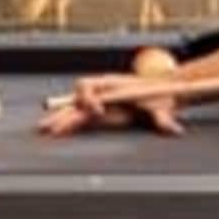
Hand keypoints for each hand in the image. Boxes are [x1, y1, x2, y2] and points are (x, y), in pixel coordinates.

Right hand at [40, 70, 182, 136]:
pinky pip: (79, 118)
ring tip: (45, 130)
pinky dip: (67, 124)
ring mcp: (99, 102)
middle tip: (51, 126)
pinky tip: (55, 133)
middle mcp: (101, 92)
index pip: (92, 87)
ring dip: (60, 119)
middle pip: (76, 100)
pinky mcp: (100, 114)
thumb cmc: (161, 96)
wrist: (162, 92)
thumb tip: (173, 130)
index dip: (90, 98)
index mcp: (113, 85)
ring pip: (74, 109)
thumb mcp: (163, 106)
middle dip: (63, 113)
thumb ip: (164, 119)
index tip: (96, 111)